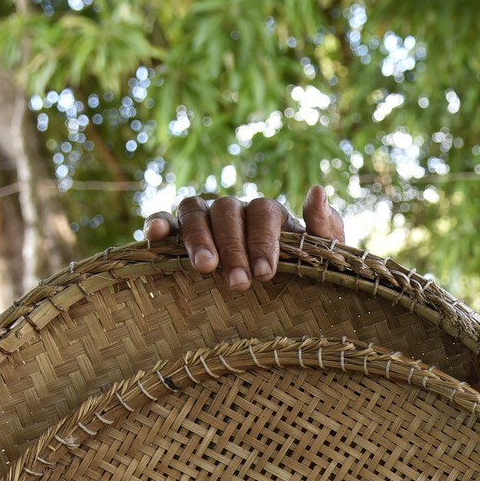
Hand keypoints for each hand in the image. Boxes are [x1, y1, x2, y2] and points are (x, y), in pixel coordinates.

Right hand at [141, 184, 346, 291]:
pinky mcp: (180, 232)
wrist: (285, 291)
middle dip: (233, 247)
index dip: (263, 240)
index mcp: (269, 213)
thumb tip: (316, 189)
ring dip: (197, 238)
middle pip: (227, 212)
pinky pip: (166, 220)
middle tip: (239, 283)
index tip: (266, 272)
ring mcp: (206, 218)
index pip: (263, 212)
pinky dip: (158, 222)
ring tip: (204, 268)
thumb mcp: (323, 253)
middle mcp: (236, 209)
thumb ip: (326, 226)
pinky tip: (153, 235)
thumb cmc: (303, 272)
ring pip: (195, 212)